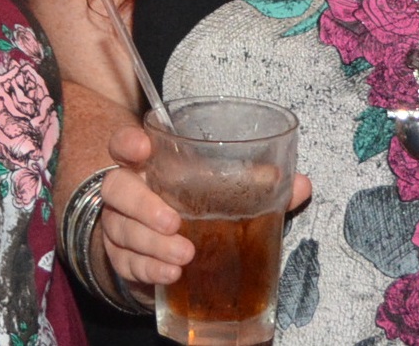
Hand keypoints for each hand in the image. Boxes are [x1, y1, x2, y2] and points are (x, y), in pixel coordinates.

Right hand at [94, 122, 315, 297]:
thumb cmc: (194, 205)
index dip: (128, 143)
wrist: (165, 244)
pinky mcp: (123, 258)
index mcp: (149, 164)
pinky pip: (127, 263)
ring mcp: (120, 226)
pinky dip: (149, 269)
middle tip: (174, 222)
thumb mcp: (223, 189)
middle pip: (117, 189)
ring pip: (121, 230)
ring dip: (152, 244)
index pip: (124, 143)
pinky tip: (171, 274)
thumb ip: (258, 184)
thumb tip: (301, 185)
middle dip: (142, 206)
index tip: (143, 148)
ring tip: (185, 254)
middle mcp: (128, 191)